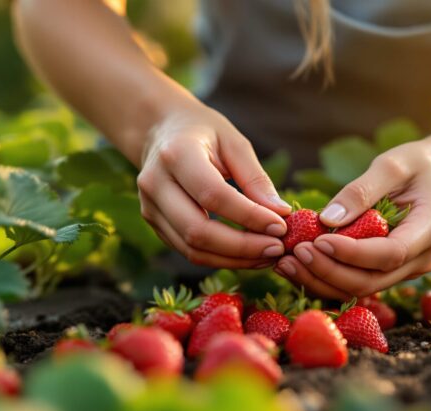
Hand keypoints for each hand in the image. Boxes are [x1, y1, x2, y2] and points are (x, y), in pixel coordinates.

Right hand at [136, 101, 291, 267]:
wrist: (160, 131)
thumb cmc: (203, 132)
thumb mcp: (234, 143)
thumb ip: (255, 178)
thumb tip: (280, 213)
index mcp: (176, 154)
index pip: (213, 195)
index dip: (249, 216)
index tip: (281, 225)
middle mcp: (155, 183)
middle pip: (198, 231)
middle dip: (242, 247)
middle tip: (278, 248)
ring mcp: (149, 207)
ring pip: (192, 249)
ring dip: (235, 259)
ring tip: (268, 254)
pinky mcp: (154, 223)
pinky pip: (188, 251)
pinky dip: (222, 259)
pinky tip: (249, 255)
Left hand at [274, 140, 430, 299]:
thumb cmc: (416, 165)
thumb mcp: (392, 165)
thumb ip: (361, 191)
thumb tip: (327, 220)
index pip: (390, 254)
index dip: (352, 254)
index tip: (317, 241)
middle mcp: (422, 259)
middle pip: (371, 281)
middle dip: (328, 272)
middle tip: (292, 254)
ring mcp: (406, 270)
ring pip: (360, 289)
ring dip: (320, 281)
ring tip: (284, 263)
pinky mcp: (388, 272)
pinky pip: (355, 282)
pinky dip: (324, 277)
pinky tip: (295, 265)